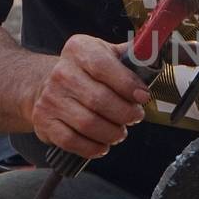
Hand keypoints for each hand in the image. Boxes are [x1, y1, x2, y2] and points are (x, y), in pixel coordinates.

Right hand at [29, 34, 150, 159]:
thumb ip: (131, 55)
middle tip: (134, 117)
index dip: (127, 84)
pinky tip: (102, 144)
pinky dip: (92, 147)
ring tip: (119, 132)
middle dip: (124, 113)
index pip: (104, 67)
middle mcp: (61, 73)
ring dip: (112, 133)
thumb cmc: (84, 71)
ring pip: (88, 123)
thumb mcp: (105, 53)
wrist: (45, 84)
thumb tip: (153, 57)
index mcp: (79, 50)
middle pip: (99, 99)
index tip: (143, 96)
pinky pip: (72, 141)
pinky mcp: (44, 121)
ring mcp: (50, 98)